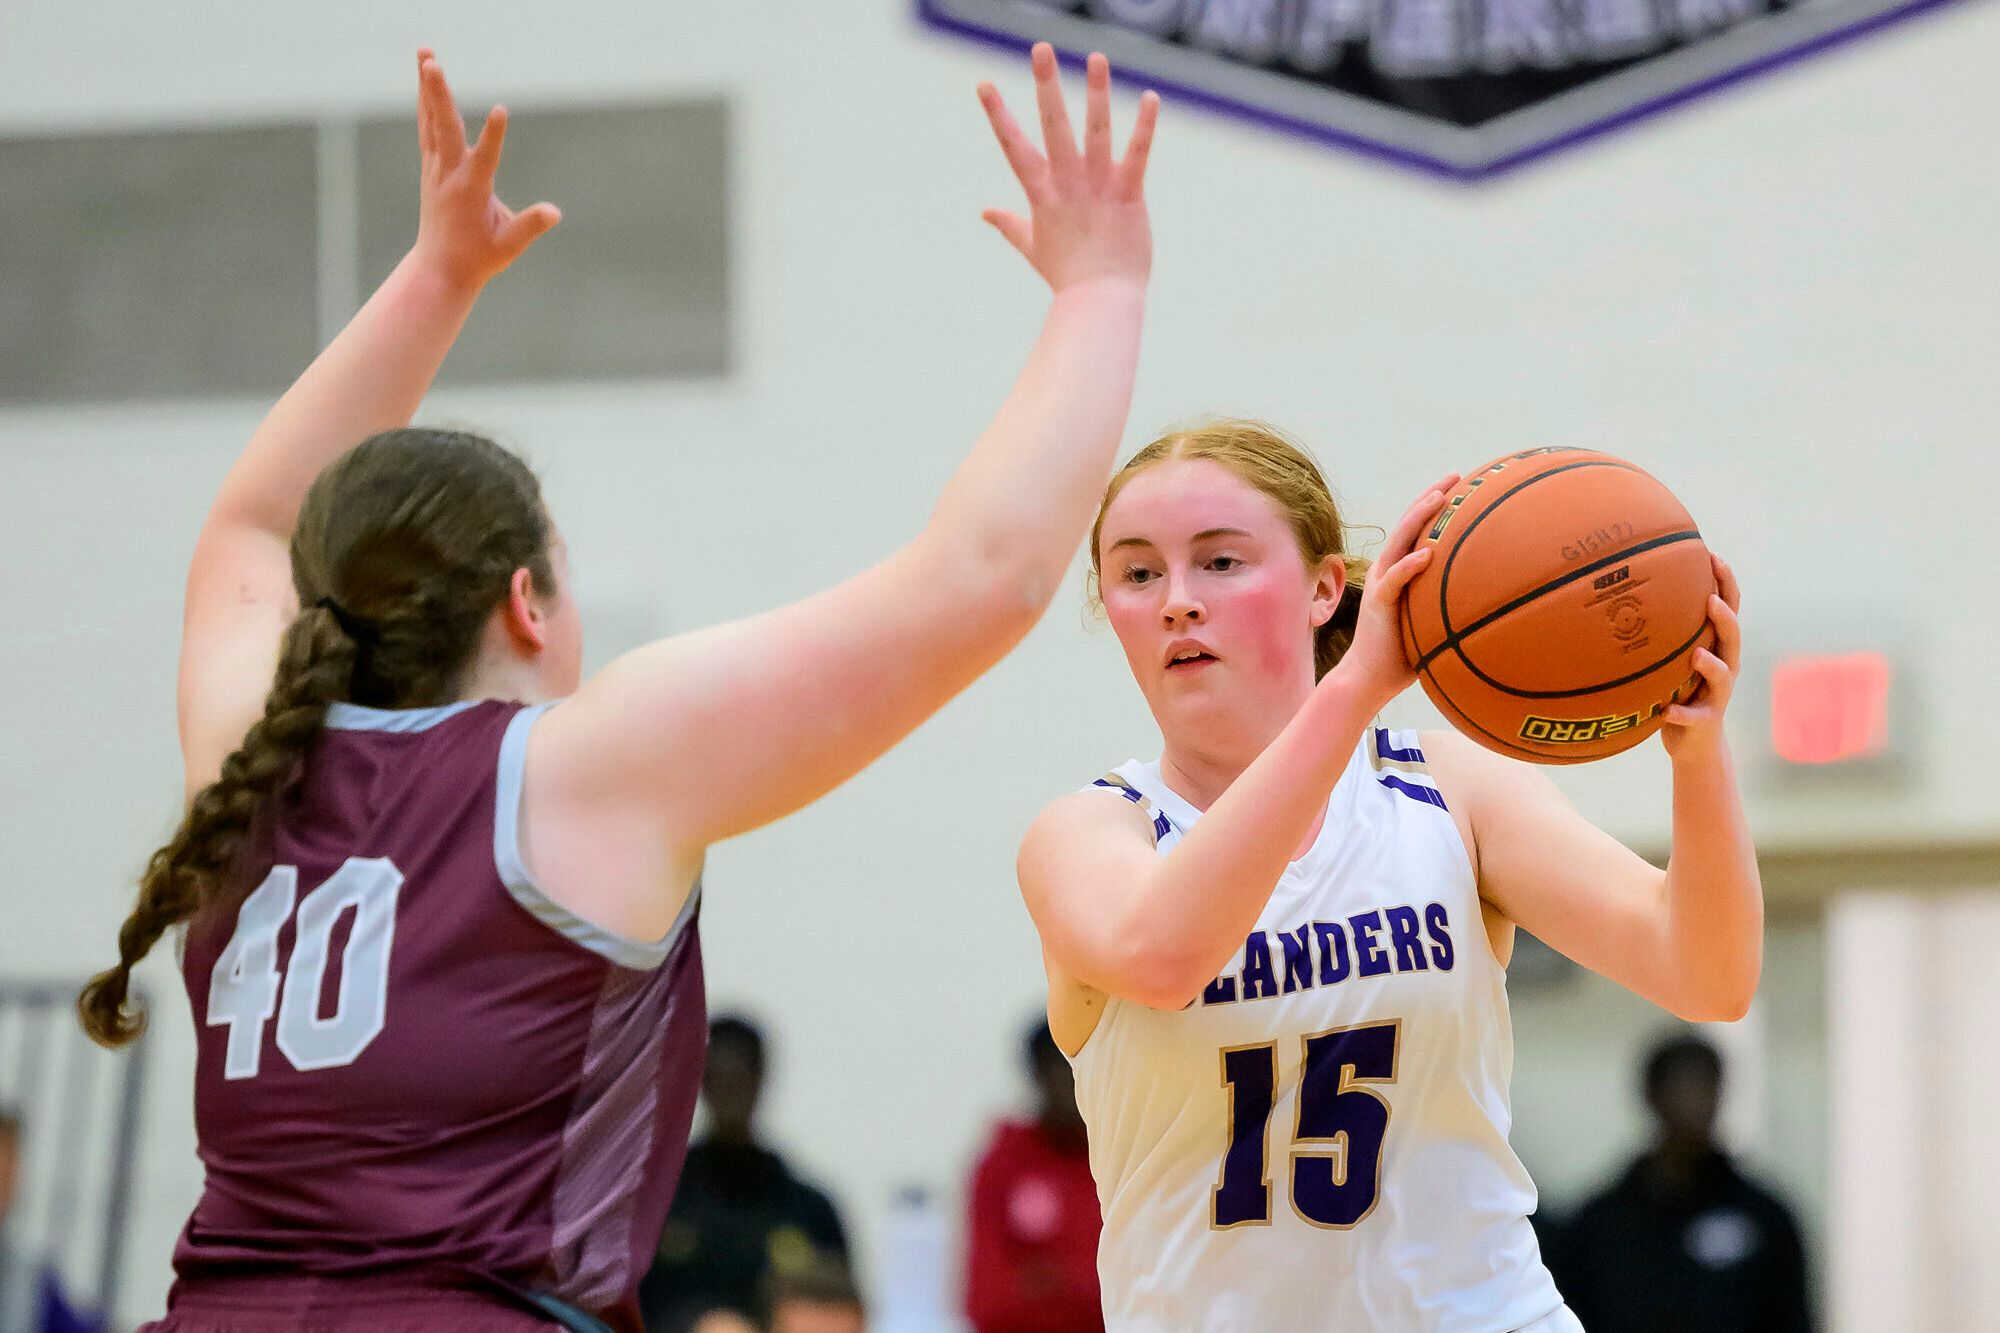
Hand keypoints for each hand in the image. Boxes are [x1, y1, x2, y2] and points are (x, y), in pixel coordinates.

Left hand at [411, 49, 561, 291]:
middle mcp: (448, 175)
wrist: (439, 270)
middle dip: (439, 94)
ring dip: (428, 87)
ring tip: (426, 54)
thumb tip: (554, 212)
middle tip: (433, 63)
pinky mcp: (431, 168)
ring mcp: (435, 169)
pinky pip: (428, 128)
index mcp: (470, 192)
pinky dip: (427, 104)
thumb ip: (530, 226)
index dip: (495, 135)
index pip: (485, 158)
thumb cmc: (478, 259)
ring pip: (431, 121)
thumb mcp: (509, 247)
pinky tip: (426, 83)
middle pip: (444, 127)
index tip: (503, 110)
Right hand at [977, 44, 1158, 293]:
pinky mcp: (1128, 195)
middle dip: (1045, 84)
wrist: (1100, 300)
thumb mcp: (1031, 246)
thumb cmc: (1066, 276)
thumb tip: (985, 212)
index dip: (998, 114)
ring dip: (1096, 92)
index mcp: (1041, 194)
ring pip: (1096, 130)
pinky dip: (1144, 125)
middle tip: (1040, 47)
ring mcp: (1098, 187)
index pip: (1014, 147)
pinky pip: (1137, 153)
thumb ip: (1009, 224)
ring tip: (1096, 56)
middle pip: (1053, 126)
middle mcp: (1067, 184)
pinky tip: (1149, 96)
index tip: (983, 84)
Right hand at [1330, 475, 1460, 708]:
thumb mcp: (1432, 625)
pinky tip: (1427, 555)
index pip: (1419, 531)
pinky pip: (1395, 580)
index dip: (1437, 507)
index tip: (1462, 487)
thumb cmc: (1402, 657)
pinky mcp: (1378, 603)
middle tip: (1457, 476)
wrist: (1368, 678)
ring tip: (1440, 498)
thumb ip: (1450, 607)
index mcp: (1399, 573)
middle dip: (1432, 497)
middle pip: (1409, 525)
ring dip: (1419, 518)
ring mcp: (1381, 584)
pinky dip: (1410, 566)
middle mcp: (1388, 571)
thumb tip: (1491, 604)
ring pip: (1400, 542)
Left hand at [1660, 553, 1740, 762]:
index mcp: (1717, 647)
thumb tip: (1628, 590)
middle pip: (1733, 639)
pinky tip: (1669, 711)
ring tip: (1697, 655)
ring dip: (1711, 666)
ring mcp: (1717, 695)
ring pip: (1722, 677)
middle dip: (1725, 619)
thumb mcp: (1673, 657)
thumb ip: (1664, 630)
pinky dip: (1682, 714)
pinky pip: (1695, 717)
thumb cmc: (1678, 691)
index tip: (1713, 556)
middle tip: (1711, 601)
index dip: (1725, 584)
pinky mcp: (1705, 721)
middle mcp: (1723, 667)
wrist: (1694, 743)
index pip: (1728, 610)